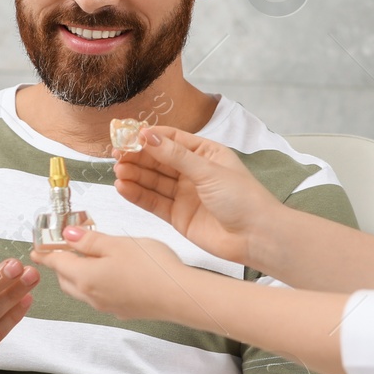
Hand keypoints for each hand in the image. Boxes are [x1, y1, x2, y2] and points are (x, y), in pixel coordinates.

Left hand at [29, 226, 196, 321]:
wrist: (179, 297)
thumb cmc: (152, 268)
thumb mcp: (117, 244)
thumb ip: (90, 240)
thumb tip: (68, 236)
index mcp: (85, 276)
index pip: (57, 263)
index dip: (45, 254)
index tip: (36, 249)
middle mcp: (92, 295)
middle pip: (65, 279)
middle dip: (60, 264)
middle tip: (64, 247)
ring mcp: (107, 305)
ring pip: (81, 289)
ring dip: (77, 274)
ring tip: (87, 257)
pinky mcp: (122, 310)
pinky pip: (98, 295)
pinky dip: (94, 282)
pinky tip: (108, 272)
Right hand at [114, 125, 283, 266]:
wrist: (256, 237)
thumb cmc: (243, 199)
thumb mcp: (208, 171)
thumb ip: (176, 156)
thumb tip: (149, 137)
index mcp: (205, 154)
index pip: (171, 140)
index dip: (150, 137)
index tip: (130, 136)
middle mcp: (193, 173)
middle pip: (158, 161)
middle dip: (138, 157)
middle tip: (118, 155)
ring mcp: (184, 195)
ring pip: (153, 181)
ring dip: (135, 175)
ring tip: (118, 171)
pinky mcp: (178, 216)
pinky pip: (153, 202)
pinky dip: (138, 195)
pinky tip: (123, 188)